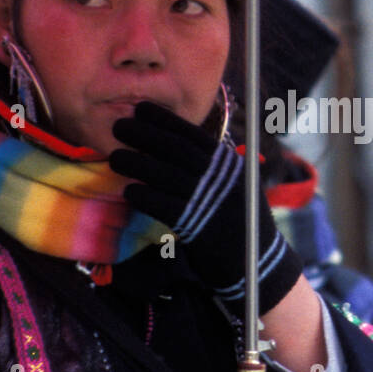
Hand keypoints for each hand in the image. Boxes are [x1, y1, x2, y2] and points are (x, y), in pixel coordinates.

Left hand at [110, 102, 302, 314]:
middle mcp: (222, 179)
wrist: (257, 263)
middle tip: (118, 125)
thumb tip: (174, 144)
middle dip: (145, 134)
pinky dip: (145, 197)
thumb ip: (210, 167)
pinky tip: (128, 192)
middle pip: (177, 150)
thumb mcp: (233, 185)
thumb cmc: (238, 222)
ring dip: (137, 164)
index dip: (164, 120)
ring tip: (115, 157)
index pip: (193, 135)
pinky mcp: (199, 228)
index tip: (140, 109)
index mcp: (229, 164)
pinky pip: (164, 206)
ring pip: (167, 176)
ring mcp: (212, 202)